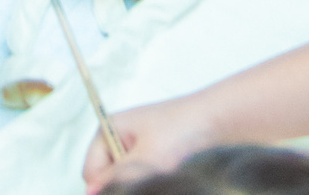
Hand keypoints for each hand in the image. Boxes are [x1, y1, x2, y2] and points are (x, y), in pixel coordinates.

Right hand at [83, 97, 221, 187]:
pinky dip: (148, 181)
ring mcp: (136, 146)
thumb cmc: (181, 130)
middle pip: (105, 175)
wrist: (218, 120)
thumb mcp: (146, 159)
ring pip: (124, 179)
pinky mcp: (152, 155)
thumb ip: (116, 178)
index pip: (91, 171)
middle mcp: (118, 136)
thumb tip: (89, 193)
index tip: (132, 187)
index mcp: (109, 128)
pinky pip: (140, 176)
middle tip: (150, 180)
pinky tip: (167, 175)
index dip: (104, 186)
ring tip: (162, 174)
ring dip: (138, 184)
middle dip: (123, 185)